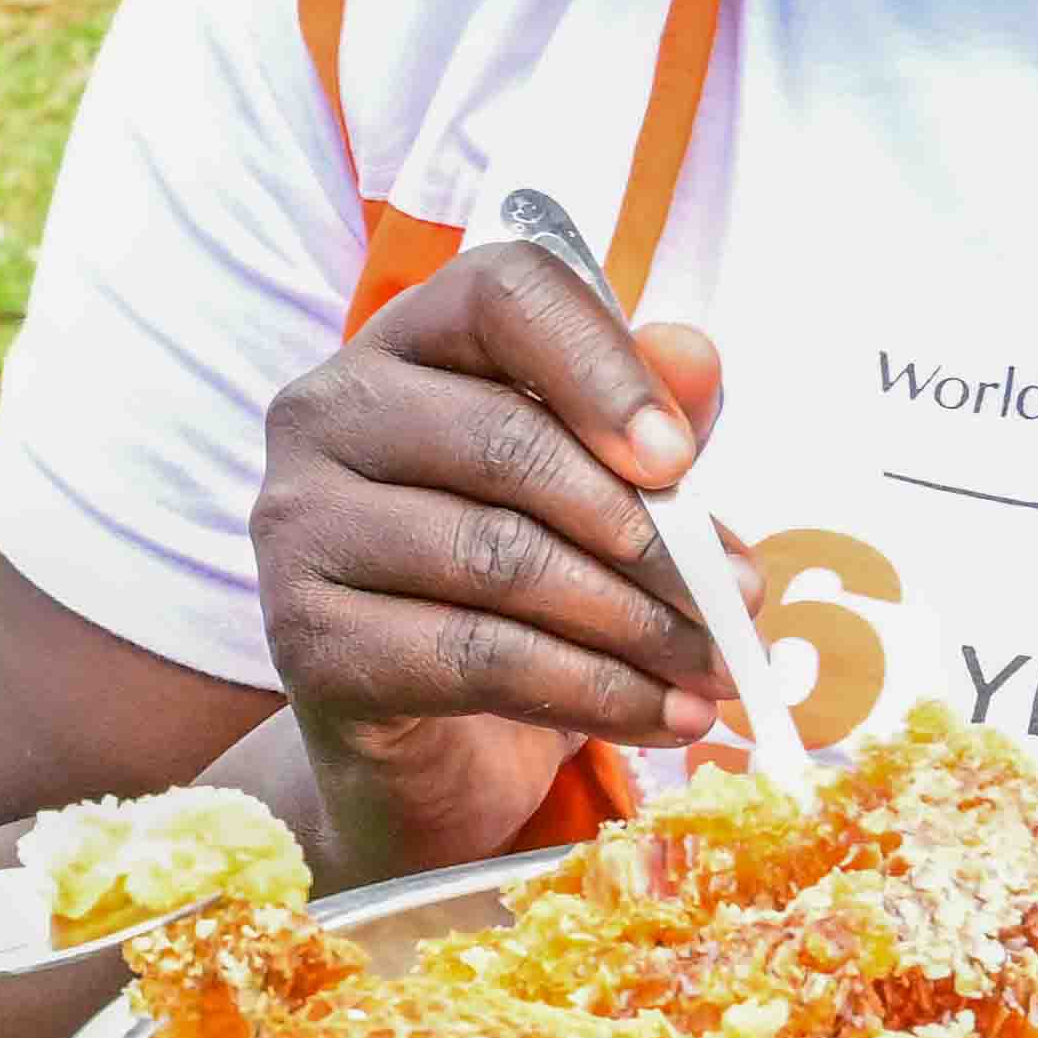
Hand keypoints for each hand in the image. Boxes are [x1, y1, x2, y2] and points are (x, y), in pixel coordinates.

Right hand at [254, 242, 737, 877]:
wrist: (424, 744)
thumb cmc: (513, 588)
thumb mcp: (602, 495)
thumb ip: (649, 419)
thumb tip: (693, 355)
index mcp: (407, 341)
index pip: (502, 294)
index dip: (602, 366)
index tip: (683, 459)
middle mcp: (328, 411)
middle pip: (506, 440)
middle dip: (649, 534)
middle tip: (738, 601)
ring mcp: (299, 525)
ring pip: (496, 556)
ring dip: (633, 625)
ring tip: (713, 671)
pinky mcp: (305, 640)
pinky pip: (474, 657)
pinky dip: (590, 691)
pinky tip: (658, 713)